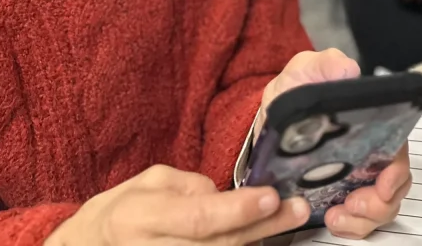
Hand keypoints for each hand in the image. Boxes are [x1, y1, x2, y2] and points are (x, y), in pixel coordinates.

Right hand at [45, 164, 309, 245]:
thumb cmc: (123, 211)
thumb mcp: (149, 183)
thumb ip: (189, 186)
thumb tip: (226, 196)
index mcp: (141, 216)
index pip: (197, 218)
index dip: (237, 210)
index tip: (271, 197)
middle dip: (262, 228)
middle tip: (297, 210)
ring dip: (254, 243)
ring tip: (286, 222)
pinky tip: (256, 240)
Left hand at [259, 50, 412, 239]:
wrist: (268, 117)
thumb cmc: (294, 91)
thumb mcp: (305, 71)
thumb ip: (326, 65)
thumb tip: (349, 71)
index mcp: (371, 125)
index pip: (398, 151)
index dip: (397, 172)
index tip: (384, 184)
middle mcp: (371, 152)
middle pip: (395, 185)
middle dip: (381, 202)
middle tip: (355, 204)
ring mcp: (358, 176)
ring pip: (382, 207)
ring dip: (365, 218)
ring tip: (338, 214)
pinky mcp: (341, 194)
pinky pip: (361, 220)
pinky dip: (351, 226)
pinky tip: (333, 218)